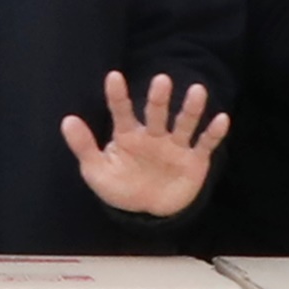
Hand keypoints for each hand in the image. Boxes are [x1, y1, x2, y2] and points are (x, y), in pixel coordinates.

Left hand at [62, 67, 223, 219]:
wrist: (147, 212)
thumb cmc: (120, 186)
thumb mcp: (97, 170)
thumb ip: (84, 146)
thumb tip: (67, 120)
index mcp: (128, 135)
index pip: (121, 111)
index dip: (117, 95)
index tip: (113, 77)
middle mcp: (153, 135)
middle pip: (156, 113)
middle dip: (158, 98)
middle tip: (161, 80)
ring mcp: (175, 146)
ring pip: (183, 123)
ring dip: (191, 108)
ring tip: (197, 90)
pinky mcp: (194, 160)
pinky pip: (205, 144)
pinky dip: (213, 133)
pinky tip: (221, 119)